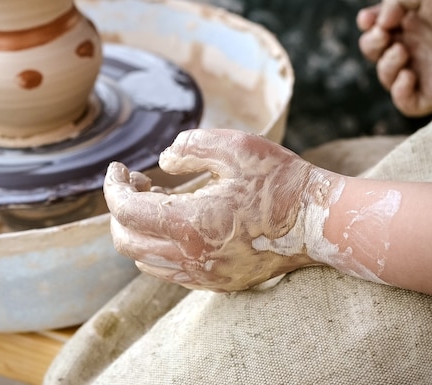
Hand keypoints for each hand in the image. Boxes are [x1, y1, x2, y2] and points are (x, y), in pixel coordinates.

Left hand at [103, 129, 320, 291]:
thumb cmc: (280, 181)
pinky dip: (156, 247)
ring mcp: (203, 276)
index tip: (118, 168)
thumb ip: (190, 147)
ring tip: (155, 200)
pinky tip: (175, 223)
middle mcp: (191, 257)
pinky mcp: (215, 284)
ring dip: (137, 229)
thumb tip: (162, 161)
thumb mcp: (235, 147)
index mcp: (191, 223)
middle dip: (120, 208)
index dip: (113, 187)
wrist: (318, 222)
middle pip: (125, 240)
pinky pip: (167, 271)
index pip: (126, 211)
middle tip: (137, 182)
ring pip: (143, 259)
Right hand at [357, 0, 431, 115]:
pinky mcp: (430, 94)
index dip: (367, 25)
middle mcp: (412, 49)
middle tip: (384, 35)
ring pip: (386, 78)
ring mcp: (420, 72)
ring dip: (386, 65)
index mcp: (409, 25)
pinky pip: (405, 103)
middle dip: (371, 44)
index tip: (367, 19)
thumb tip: (380, 25)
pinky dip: (400, 91)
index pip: (376, 28)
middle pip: (374, 53)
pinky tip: (409, 75)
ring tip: (402, 52)